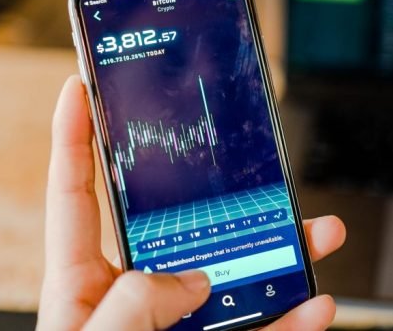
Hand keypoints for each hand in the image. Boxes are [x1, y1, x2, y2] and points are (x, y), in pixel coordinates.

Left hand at [37, 76, 345, 330]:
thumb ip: (129, 305)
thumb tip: (192, 280)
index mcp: (82, 285)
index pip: (76, 196)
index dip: (74, 139)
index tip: (82, 86)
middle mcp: (134, 299)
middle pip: (182, 228)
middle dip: (221, 191)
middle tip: (248, 156)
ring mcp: (179, 330)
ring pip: (236, 279)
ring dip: (280, 254)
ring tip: (318, 231)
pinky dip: (293, 322)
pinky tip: (316, 304)